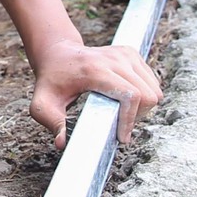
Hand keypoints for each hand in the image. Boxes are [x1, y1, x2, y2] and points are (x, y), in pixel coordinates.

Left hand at [27, 40, 160, 146]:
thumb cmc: (50, 80)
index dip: (130, 120)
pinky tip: (126, 100)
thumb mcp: (42, 104)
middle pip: (147, 95)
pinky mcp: (131, 53)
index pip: (130, 95)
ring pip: (154, 89)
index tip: (122, 138)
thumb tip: (63, 143)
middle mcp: (113, 58)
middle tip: (120, 126)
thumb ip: (52, 124)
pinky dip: (145, 95)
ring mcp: (125, 54)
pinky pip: (152, 81)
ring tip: (123, 114)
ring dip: (143, 108)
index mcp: (94, 70)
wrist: (57, 53)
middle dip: (137, 117)